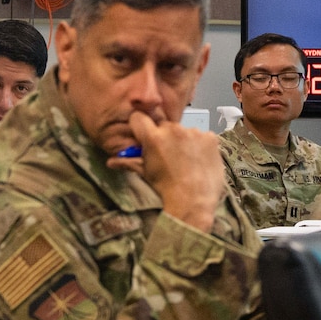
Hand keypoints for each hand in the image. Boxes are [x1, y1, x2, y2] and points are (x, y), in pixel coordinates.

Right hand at [108, 111, 222, 231]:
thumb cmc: (166, 188)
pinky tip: (198, 160)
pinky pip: (202, 136)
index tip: (143, 136)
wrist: (193, 201)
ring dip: (183, 141)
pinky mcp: (210, 137)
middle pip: (164, 125)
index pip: (139, 118)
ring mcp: (194, 132)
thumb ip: (128, 163)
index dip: (140, 126)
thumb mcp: (145, 174)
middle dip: (164, 136)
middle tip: (167, 154)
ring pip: (184, 131)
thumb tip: (110, 162)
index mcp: (153, 138)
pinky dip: (200, 145)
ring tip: (185, 160)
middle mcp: (173, 130)